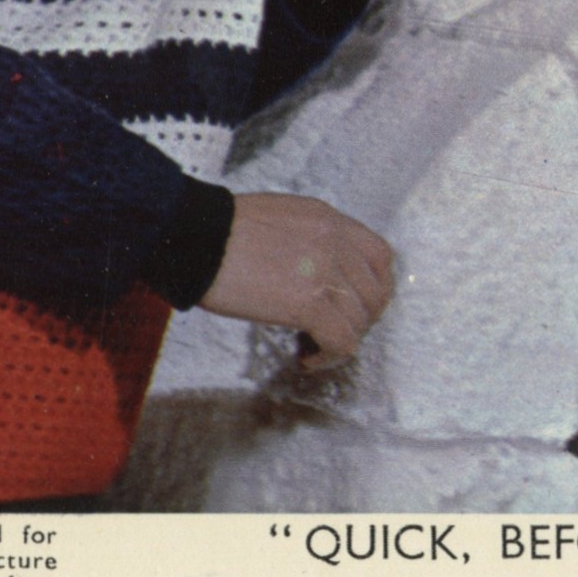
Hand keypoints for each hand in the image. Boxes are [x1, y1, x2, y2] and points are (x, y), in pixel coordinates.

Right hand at [198, 191, 393, 367]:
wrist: (197, 237)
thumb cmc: (223, 230)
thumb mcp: (281, 218)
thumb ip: (310, 239)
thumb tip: (317, 272)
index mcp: (329, 219)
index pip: (380, 256)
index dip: (373, 287)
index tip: (353, 305)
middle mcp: (336, 241)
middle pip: (376, 291)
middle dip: (360, 318)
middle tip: (332, 331)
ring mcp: (325, 271)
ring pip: (361, 319)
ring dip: (342, 339)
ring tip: (315, 347)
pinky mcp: (308, 303)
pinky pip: (341, 340)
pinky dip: (329, 356)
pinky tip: (307, 358)